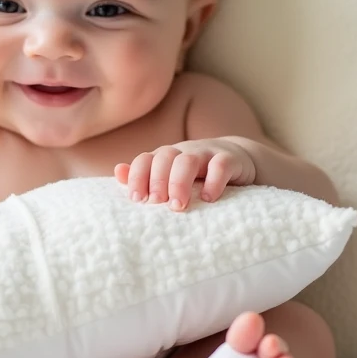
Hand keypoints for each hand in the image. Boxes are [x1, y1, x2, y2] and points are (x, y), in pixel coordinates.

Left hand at [115, 139, 256, 211]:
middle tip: (158, 203)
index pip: (145, 159)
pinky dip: (214, 181)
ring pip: (188, 160)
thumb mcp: (171, 175)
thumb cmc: (198, 174)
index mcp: (166, 157)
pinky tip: (209, 198)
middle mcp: (184, 152)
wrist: (238, 159)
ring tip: (179, 205)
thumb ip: (146, 177)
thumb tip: (118, 172)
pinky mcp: (230, 159)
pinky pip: (221, 165)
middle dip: (157, 180)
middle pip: (165, 157)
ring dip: (180, 182)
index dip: (138, 177)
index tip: (138, 200)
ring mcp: (207, 153)